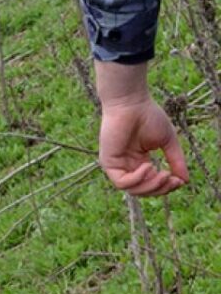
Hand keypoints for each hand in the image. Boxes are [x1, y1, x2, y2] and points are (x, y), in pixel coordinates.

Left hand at [94, 60, 188, 195]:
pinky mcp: (108, 163)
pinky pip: (122, 183)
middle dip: (159, 189)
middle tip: (171, 178)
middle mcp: (127, 167)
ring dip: (151, 185)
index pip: (151, 184)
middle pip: (142, 191)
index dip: (165, 187)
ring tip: (162, 173)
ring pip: (133, 190)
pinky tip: (148, 166)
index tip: (179, 180)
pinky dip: (137, 178)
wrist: (131, 102)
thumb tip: (184, 181)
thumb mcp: (167, 142)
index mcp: (139, 162)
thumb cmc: (148, 116)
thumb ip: (175, 161)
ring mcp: (117, 166)